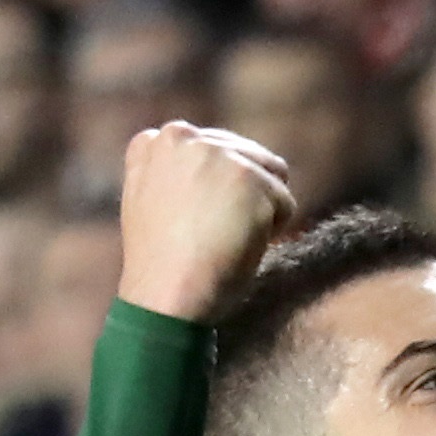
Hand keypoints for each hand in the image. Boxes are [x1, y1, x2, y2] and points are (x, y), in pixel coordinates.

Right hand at [113, 121, 299, 321]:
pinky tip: (238, 249)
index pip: (208, 149)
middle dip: (240, 197)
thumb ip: (174, 174)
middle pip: (245, 157)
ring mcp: (217, 154)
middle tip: (212, 236)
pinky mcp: (248, 178)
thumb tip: (217, 169)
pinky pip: (285, 204)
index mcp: (154, 144)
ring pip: (268, 176)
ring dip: (259, 210)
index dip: (213, 186)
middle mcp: (183, 137)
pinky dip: (271, 232)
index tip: (196, 219)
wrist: (164, 299)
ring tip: (224, 241)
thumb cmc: (161, 266)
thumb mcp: (150, 204)